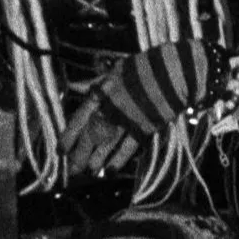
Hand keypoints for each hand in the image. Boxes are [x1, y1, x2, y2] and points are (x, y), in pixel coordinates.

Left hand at [60, 40, 219, 175]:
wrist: (177, 71)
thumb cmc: (147, 67)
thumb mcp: (118, 70)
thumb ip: (96, 82)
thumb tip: (76, 86)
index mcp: (103, 90)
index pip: (80, 117)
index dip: (69, 135)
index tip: (61, 150)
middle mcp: (112, 107)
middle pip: (91, 134)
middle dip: (80, 154)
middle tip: (72, 170)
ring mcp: (129, 118)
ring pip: (108, 143)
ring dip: (97, 159)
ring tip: (89, 172)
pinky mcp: (145, 126)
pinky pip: (129, 146)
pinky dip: (119, 158)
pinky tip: (110, 170)